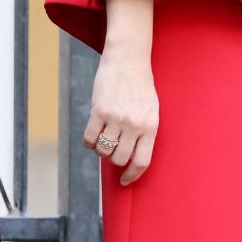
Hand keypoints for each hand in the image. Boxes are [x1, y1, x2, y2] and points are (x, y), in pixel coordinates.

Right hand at [83, 50, 159, 186]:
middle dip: (115, 159)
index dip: (132, 175)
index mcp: (150, 126)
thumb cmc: (141, 86)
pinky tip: (93, 136)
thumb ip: (144, 132)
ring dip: (102, 150)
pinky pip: (89, 139)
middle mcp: (134, 125)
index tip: (125, 180)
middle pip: (119, 158)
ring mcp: (115, 118)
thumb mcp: (152, 110)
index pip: (142, 161)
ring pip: (103, 151)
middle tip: (114, 149)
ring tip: (105, 138)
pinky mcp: (98, 111)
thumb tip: (131, 158)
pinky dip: (89, 142)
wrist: (127, 60)